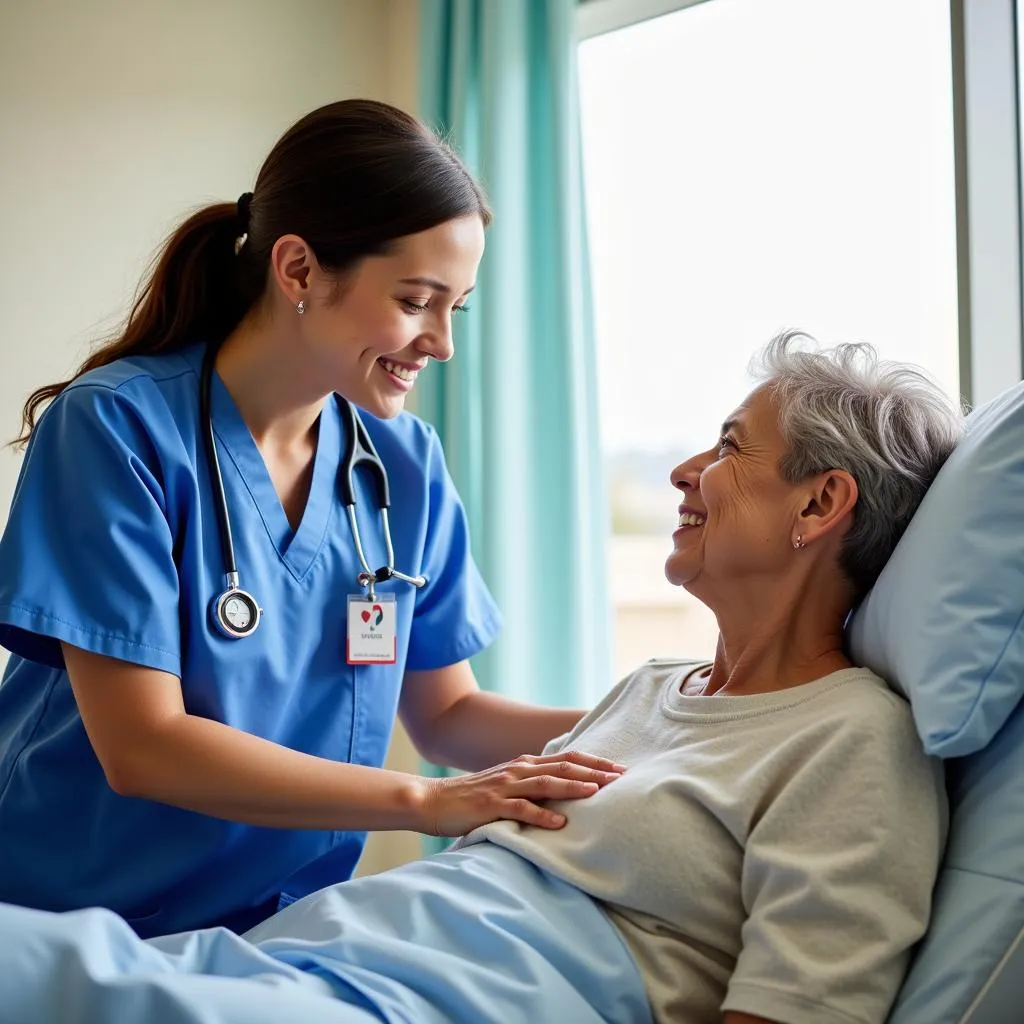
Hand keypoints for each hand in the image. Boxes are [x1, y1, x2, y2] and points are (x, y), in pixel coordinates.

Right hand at [417, 751, 625, 836]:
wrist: (433, 800)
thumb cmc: (472, 797)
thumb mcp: (506, 785)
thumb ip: (532, 785)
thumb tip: (563, 792)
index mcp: (523, 764)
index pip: (566, 757)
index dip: (594, 762)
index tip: (620, 768)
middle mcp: (518, 770)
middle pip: (562, 766)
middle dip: (594, 771)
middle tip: (621, 778)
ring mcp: (505, 787)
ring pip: (546, 783)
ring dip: (573, 786)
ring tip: (597, 793)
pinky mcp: (492, 806)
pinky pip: (520, 809)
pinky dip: (542, 815)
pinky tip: (560, 822)